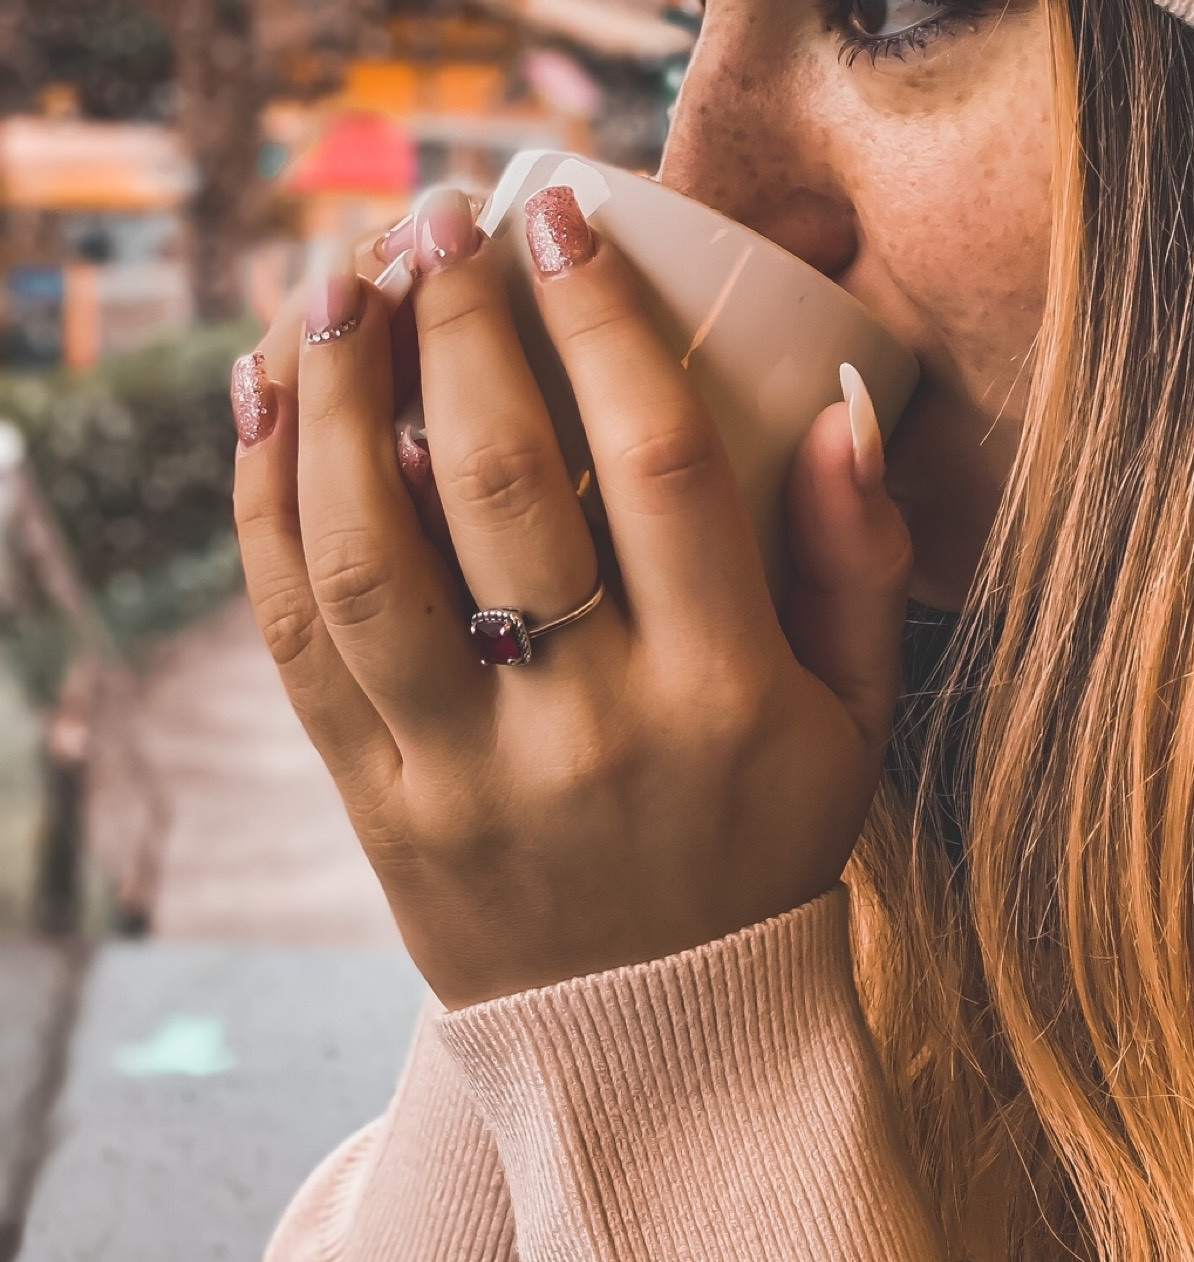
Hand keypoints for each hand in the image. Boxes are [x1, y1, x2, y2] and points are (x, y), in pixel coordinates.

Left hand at [229, 186, 912, 1007]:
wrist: (657, 1043)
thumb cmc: (764, 845)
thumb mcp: (856, 720)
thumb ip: (858, 564)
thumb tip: (846, 407)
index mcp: (726, 695)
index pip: (662, 468)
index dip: (604, 325)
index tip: (561, 218)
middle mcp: (592, 731)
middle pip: (503, 489)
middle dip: (455, 327)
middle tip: (434, 219)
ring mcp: (468, 776)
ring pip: (369, 560)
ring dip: (336, 401)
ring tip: (331, 287)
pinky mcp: (376, 808)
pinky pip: (299, 641)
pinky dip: (267, 510)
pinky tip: (269, 404)